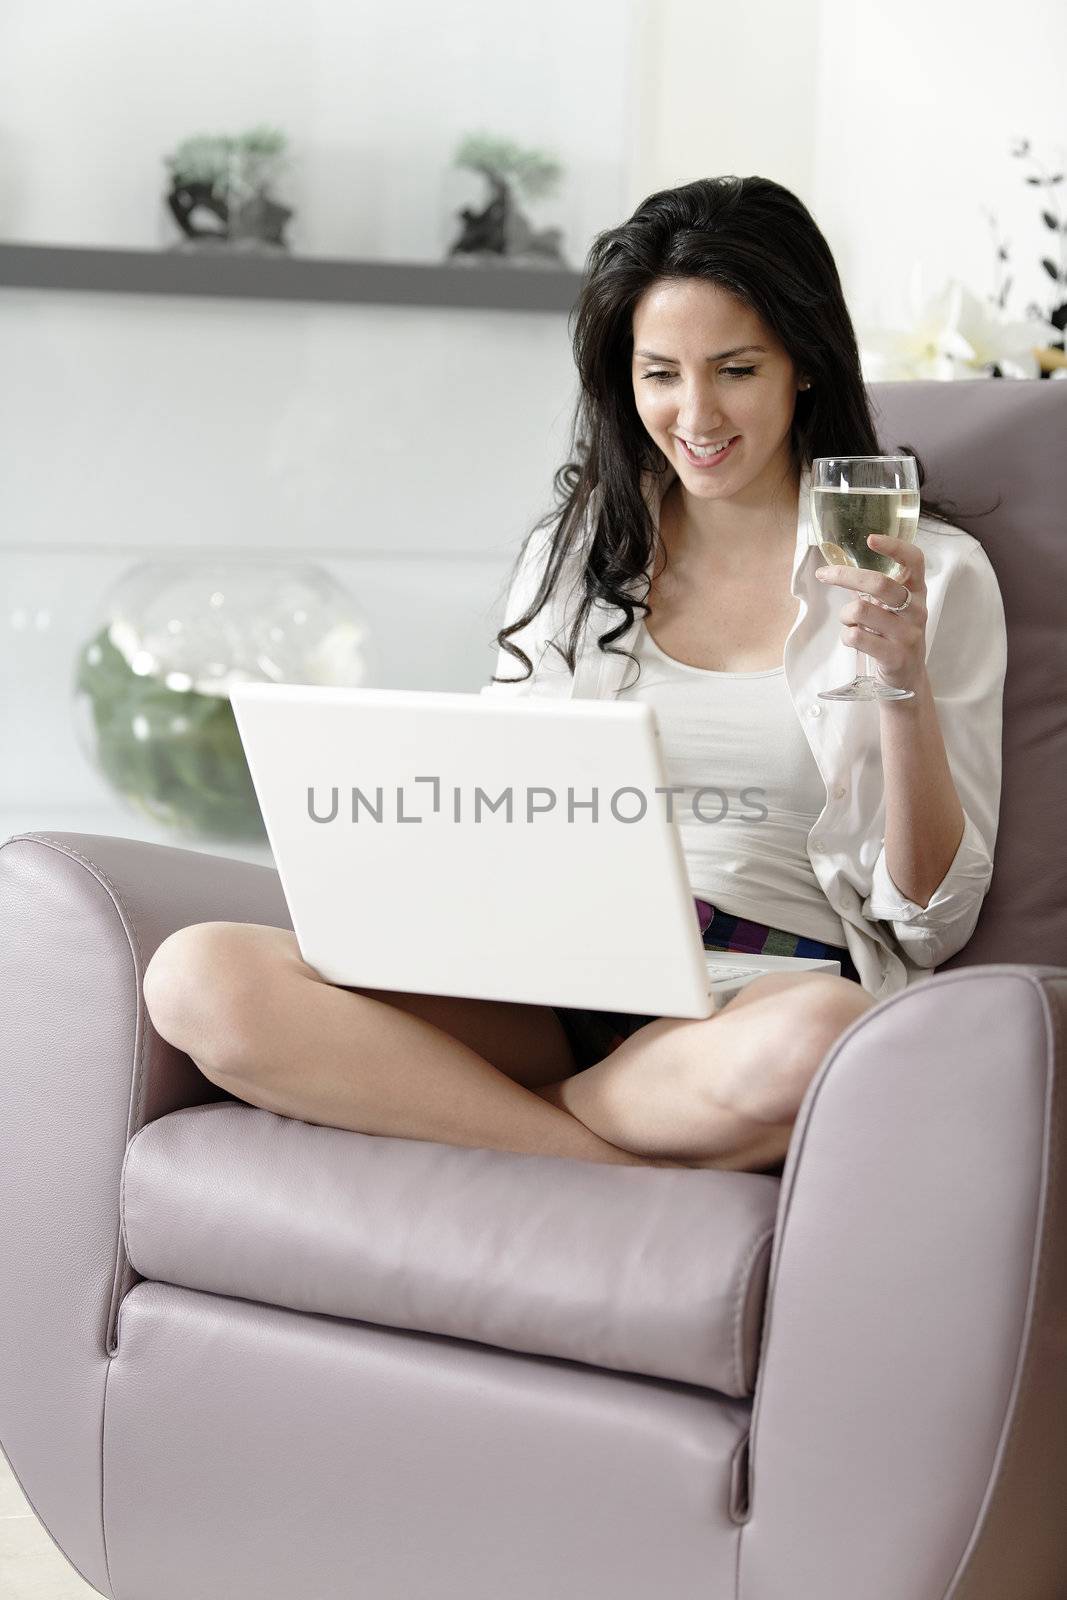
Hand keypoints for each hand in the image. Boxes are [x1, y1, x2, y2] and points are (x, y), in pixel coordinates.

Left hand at [814, 534, 927, 694]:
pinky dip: (847, 636)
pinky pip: (857, 637)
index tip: (870, 538)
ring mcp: (908, 634)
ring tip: (850, 622)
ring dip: (845, 615)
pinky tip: (854, 639)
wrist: (908, 679)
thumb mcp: (893, 609)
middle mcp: (916, 610)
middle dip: (845, 576)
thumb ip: (875, 588)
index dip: (894, 547)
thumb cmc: (894, 635)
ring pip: (861, 611)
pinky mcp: (895, 656)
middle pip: (879, 583)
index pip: (915, 560)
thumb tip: (837, 568)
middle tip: (824, 574)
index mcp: (917, 592)